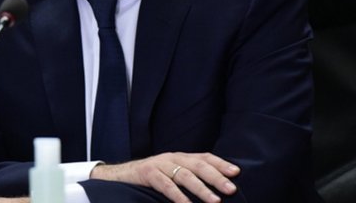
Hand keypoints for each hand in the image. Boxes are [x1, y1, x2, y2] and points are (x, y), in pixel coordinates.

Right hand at [89, 152, 239, 202]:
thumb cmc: (149, 179)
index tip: (236, 172)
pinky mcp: (148, 174)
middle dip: (216, 177)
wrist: (119, 176)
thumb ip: (188, 178)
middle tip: (231, 189)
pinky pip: (166, 185)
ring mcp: (159, 164)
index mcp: (180, 157)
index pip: (204, 157)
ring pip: (184, 175)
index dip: (220, 164)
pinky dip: (178, 196)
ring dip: (201, 189)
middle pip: (198, 165)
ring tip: (215, 201)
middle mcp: (172, 158)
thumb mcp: (170, 175)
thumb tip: (213, 190)